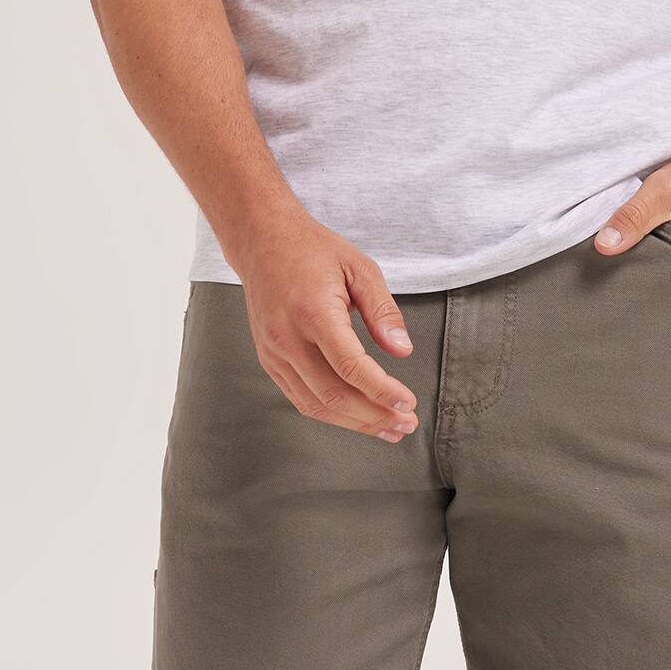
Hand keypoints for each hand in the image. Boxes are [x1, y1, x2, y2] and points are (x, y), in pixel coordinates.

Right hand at [235, 210, 418, 439]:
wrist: (262, 241)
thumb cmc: (311, 250)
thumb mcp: (359, 267)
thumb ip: (383, 309)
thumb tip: (402, 350)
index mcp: (313, 312)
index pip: (350, 366)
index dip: (382, 391)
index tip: (408, 402)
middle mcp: (288, 337)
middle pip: (333, 394)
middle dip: (374, 416)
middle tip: (406, 423)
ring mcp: (274, 352)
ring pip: (316, 405)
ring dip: (355, 423)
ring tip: (388, 428)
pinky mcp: (269, 360)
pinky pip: (300, 398)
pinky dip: (331, 413)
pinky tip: (356, 416)